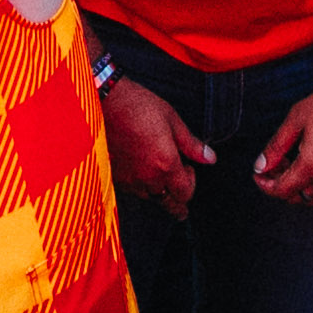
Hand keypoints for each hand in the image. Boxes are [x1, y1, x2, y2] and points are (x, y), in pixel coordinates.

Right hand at [100, 72, 213, 219]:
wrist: (103, 101)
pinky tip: (139, 173)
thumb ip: (191, 144)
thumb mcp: (171, 119)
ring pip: (148, 197)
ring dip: (157, 191)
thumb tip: (210, 158)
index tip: (188, 168)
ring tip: (159, 181)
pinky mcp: (113, 176)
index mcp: (165, 165)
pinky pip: (131, 189)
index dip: (191, 183)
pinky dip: (138, 185)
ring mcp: (128, 179)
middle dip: (177, 202)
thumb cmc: (137, 106)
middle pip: (167, 203)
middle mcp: (147, 178)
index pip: (185, 194)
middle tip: (182, 210)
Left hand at [252, 68, 312, 205]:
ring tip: (295, 166)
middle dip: (281, 185)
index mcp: (312, 165)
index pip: (282, 191)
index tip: (259, 175)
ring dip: (299, 189)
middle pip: (296, 197)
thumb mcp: (296, 119)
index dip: (265, 185)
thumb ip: (276, 147)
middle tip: (277, 165)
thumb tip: (261, 166)